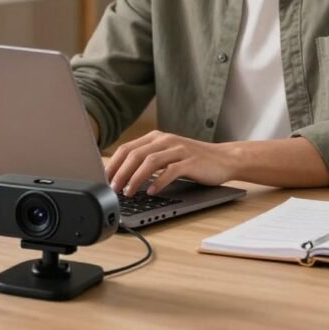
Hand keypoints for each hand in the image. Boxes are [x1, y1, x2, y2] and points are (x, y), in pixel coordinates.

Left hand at [105, 130, 237, 196]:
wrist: (224, 158)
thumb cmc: (194, 160)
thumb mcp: (168, 154)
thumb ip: (149, 159)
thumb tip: (122, 175)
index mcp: (157, 137)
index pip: (128, 148)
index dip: (113, 163)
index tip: (104, 178)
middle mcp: (166, 140)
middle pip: (136, 154)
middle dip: (121, 172)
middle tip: (113, 188)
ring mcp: (179, 150)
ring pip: (150, 162)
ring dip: (135, 178)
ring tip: (128, 192)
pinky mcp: (191, 162)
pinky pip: (170, 171)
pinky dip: (158, 182)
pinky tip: (151, 192)